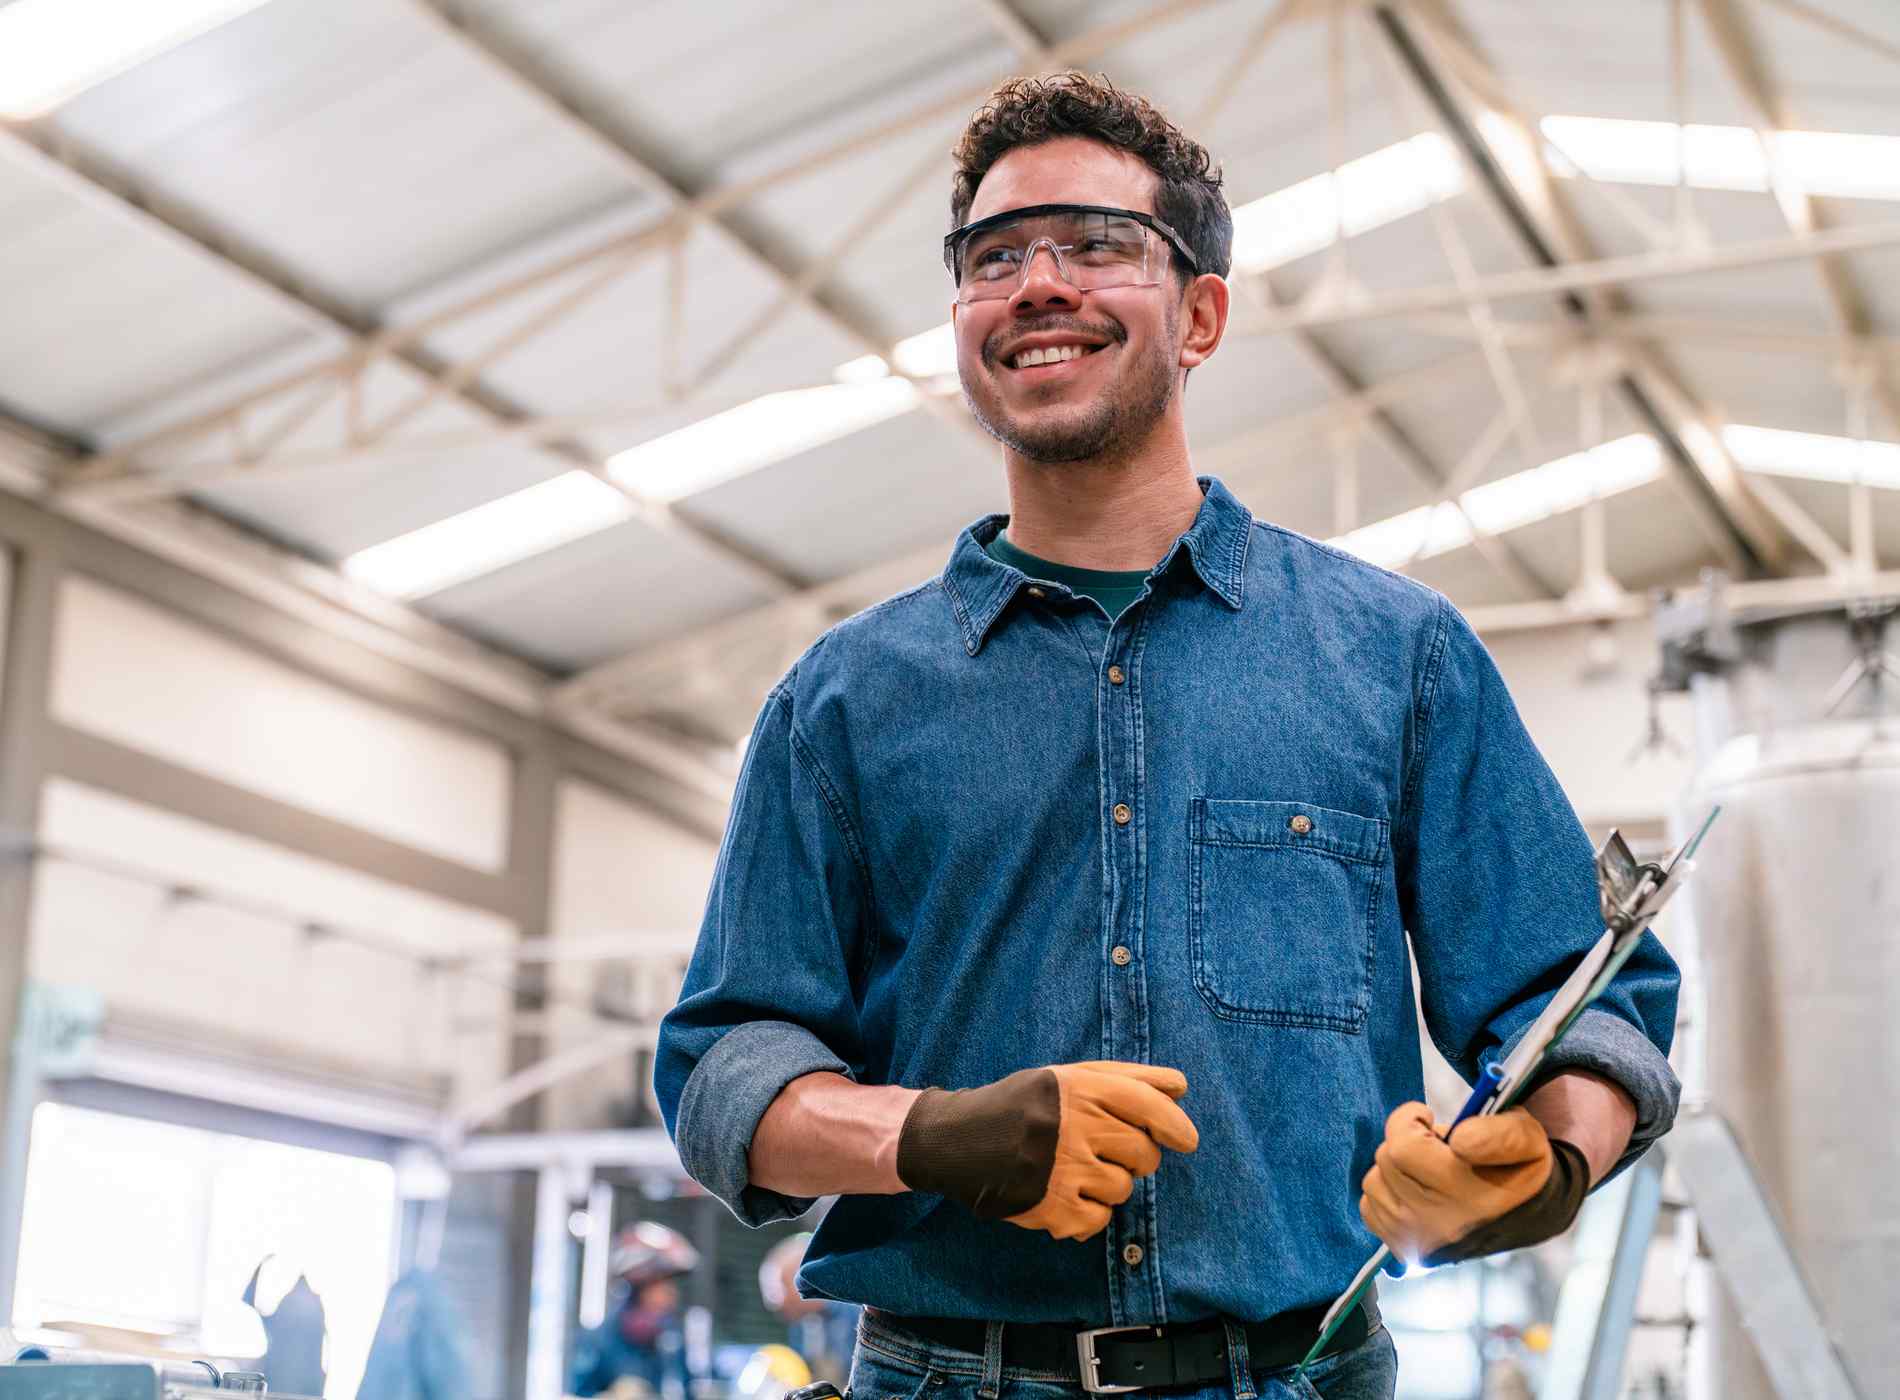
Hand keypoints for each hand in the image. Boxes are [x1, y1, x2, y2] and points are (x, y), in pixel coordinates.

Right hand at [896, 1060, 1198, 1241]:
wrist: (962, 1139)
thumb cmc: (1026, 1103)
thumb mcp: (1071, 1076)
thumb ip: (1128, 1078)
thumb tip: (1180, 1087)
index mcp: (1083, 1089)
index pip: (1148, 1105)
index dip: (1174, 1124)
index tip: (1184, 1140)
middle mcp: (1078, 1128)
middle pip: (1144, 1154)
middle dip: (1135, 1155)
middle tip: (1104, 1148)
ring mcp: (1067, 1172)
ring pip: (1124, 1188)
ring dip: (1109, 1183)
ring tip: (1074, 1168)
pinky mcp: (1056, 1209)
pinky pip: (1100, 1219)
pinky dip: (1089, 1212)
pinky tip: (1064, 1192)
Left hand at [1358, 1103, 1587, 1264]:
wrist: (1527, 1217)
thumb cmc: (1520, 1170)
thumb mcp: (1527, 1139)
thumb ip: (1498, 1134)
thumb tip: (1458, 1141)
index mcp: (1464, 1193)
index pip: (1402, 1146)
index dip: (1409, 1120)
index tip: (1428, 1118)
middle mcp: (1437, 1222)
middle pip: (1386, 1159)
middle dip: (1406, 1142)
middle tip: (1435, 1148)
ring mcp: (1417, 1240)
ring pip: (1374, 1182)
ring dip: (1394, 1168)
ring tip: (1426, 1171)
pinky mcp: (1405, 1250)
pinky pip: (1369, 1207)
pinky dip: (1385, 1193)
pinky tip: (1413, 1190)